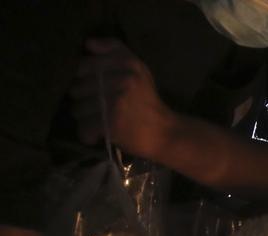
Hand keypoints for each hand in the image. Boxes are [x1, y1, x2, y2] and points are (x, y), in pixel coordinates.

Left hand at [68, 38, 176, 159]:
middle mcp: (122, 80)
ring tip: (100, 119)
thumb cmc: (147, 100)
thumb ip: (115, 49)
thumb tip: (88, 44)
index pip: (84, 66)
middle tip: (99, 106)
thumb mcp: (138, 68)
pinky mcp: (112, 124)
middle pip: (77, 88)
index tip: (96, 87)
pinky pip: (84, 127)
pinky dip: (88, 134)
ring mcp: (116, 103)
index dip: (83, 78)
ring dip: (84, 117)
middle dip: (83, 99)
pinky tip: (99, 133)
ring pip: (77, 108)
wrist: (165, 132)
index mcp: (128, 64)